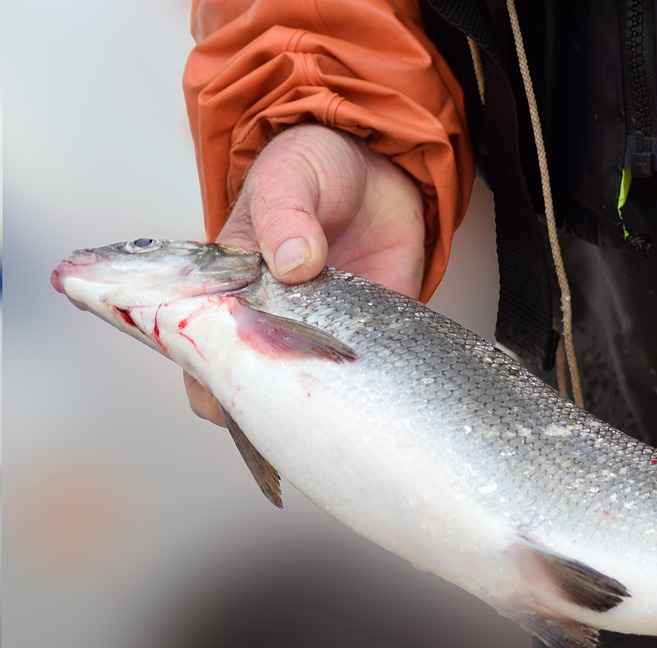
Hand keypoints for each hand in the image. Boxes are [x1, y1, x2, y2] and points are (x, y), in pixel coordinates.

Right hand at [185, 124, 424, 423]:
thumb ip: (285, 214)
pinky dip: (375, 379)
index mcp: (232, 292)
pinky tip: (378, 371)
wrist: (380, 166)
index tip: (229, 388)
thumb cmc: (314, 170)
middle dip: (269, 400)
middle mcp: (274, 323)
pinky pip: (371, 370)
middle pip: (258, 386)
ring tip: (335, 379)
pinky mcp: (374, 333)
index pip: (204, 355)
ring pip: (314, 391)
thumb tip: (294, 262)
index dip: (210, 381)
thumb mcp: (288, 177)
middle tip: (295, 383)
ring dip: (324, 395)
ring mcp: (324, 333)